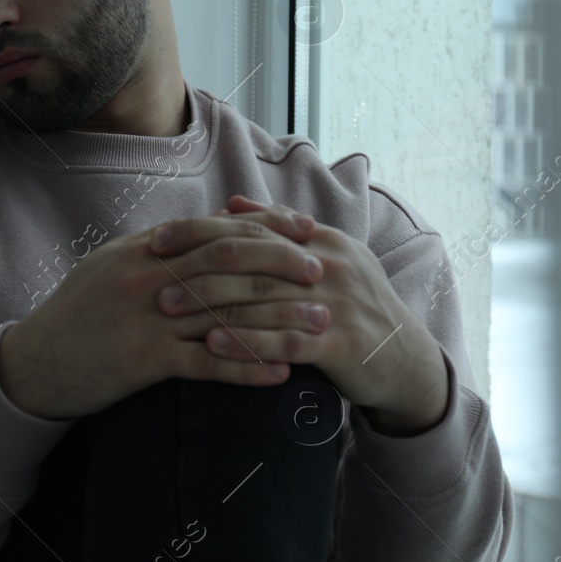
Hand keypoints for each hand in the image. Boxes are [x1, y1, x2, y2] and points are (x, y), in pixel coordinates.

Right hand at [0, 212, 325, 419]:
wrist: (33, 364)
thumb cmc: (77, 317)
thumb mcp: (113, 268)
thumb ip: (160, 250)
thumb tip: (209, 230)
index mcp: (144, 249)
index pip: (216, 229)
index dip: (265, 228)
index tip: (305, 231)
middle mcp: (148, 276)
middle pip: (229, 263)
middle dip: (282, 265)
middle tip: (322, 271)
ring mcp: (146, 317)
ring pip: (225, 312)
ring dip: (278, 319)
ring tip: (318, 324)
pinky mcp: (143, 360)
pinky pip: (206, 362)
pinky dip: (246, 366)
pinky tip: (279, 373)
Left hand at [149, 194, 447, 433]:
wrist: (405, 359)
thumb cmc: (352, 306)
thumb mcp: (326, 259)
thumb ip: (280, 230)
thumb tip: (233, 202)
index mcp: (320, 239)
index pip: (251, 226)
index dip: (200, 230)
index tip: (157, 239)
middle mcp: (328, 264)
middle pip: (251, 257)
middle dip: (196, 266)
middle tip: (155, 278)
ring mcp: (336, 302)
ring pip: (262, 297)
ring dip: (209, 304)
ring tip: (169, 310)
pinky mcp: (340, 343)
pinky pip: (283, 340)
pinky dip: (245, 341)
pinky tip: (210, 345)